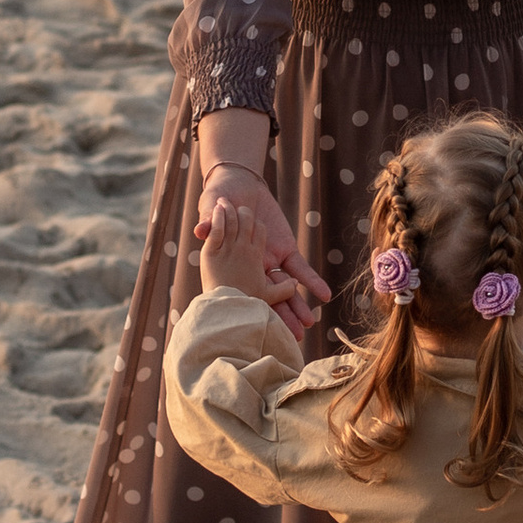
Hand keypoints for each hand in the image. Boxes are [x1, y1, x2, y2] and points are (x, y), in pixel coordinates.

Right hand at [196, 167, 328, 339]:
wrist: (238, 186)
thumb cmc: (219, 200)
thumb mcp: (211, 209)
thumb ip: (208, 222)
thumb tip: (199, 230)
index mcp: (233, 264)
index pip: (243, 291)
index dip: (251, 308)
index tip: (257, 326)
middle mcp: (253, 268)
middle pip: (267, 297)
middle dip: (280, 315)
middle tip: (292, 336)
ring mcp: (271, 261)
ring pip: (286, 288)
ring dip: (297, 305)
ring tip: (309, 323)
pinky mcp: (286, 249)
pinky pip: (300, 268)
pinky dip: (311, 281)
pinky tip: (323, 295)